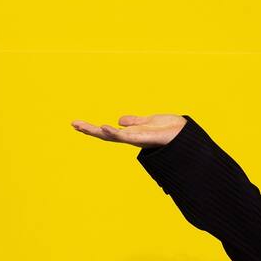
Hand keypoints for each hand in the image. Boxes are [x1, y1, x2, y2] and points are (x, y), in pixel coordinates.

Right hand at [70, 114, 186, 147]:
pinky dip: (116, 132)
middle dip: (90, 130)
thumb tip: (119, 121)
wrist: (186, 135)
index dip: (93, 129)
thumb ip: (135, 122)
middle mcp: (132, 138)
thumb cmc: (170, 129)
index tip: (77, 123)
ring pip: (113, 137)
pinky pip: (128, 136)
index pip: (109, 132)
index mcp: (132, 133)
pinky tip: (106, 126)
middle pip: (106, 135)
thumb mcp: (149, 122)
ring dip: (97, 131)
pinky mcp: (146, 138)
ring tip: (82, 125)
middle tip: (74, 123)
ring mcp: (138, 139)